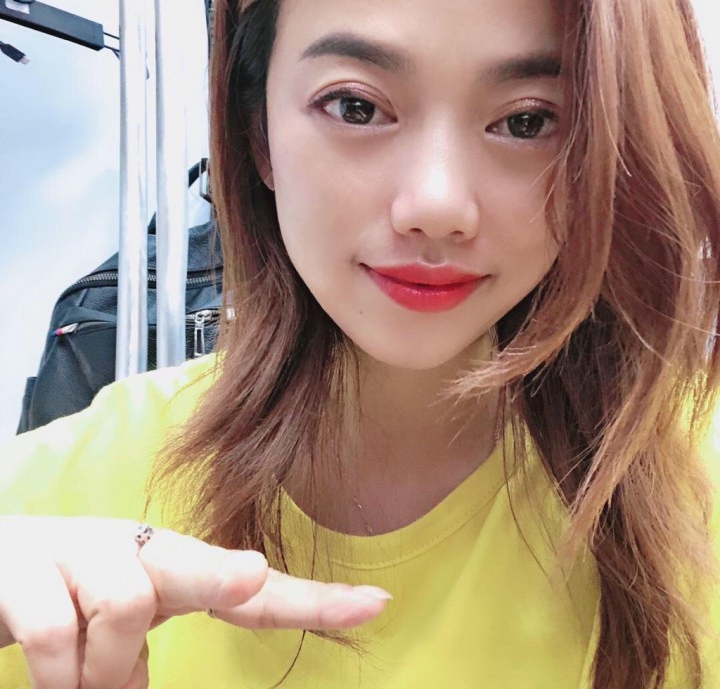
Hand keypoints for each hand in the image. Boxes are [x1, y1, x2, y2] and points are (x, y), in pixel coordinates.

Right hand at [0, 516, 389, 688]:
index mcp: (174, 565)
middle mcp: (138, 548)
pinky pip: (54, 630)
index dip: (313, 600)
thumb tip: (146, 686)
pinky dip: (57, 671)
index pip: (254, 588)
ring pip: (125, 605)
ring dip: (103, 668)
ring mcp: (85, 552)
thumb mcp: (126, 619)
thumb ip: (150, 648)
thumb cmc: (74, 593)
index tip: (374, 605)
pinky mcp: (28, 566)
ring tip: (83, 679)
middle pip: (196, 560)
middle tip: (250, 577)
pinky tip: (50, 669)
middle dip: (225, 575)